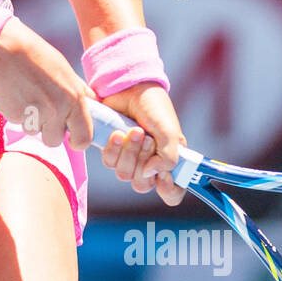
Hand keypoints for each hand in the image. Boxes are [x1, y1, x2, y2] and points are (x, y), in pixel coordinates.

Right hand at [0, 17, 95, 150]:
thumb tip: (93, 104)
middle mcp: (58, 109)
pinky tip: (14, 94)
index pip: (84, 137)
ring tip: (26, 96)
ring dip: (31, 120)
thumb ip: (79, 91)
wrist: (3, 47)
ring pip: (35, 132)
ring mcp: (36, 113)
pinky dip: (16, 113)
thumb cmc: (35, 55)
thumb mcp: (65, 70)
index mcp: (74, 98)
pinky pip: (19, 123)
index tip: (71, 138)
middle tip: (41, 111)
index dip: (78, 141)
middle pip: (55, 140)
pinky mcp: (16, 115)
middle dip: (48, 131)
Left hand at [94, 83, 186, 206]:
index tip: (163, 176)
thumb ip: (168, 157)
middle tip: (146, 138)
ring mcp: (130, 158)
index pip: (172, 192)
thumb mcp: (169, 131)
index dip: (168, 190)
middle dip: (143, 161)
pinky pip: (109, 162)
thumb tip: (150, 174)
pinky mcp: (112, 150)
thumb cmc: (154, 107)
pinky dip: (114, 148)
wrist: (130, 87)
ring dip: (129, 152)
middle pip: (143, 185)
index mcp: (170, 161)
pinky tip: (117, 133)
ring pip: (124, 174)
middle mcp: (150, 164)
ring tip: (133, 130)